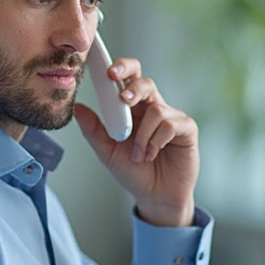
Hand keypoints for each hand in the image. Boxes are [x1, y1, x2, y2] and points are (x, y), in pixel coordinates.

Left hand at [73, 57, 198, 227]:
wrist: (155, 197)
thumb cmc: (133, 172)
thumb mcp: (107, 152)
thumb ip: (93, 130)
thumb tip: (77, 108)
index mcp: (132, 108)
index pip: (127, 78)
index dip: (120, 68)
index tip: (107, 71)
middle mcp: (152, 107)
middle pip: (145, 80)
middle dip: (133, 85)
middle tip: (122, 98)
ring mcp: (171, 117)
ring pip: (155, 109)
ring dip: (142, 135)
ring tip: (139, 155)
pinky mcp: (187, 128)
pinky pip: (170, 124)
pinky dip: (156, 141)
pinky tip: (152, 155)